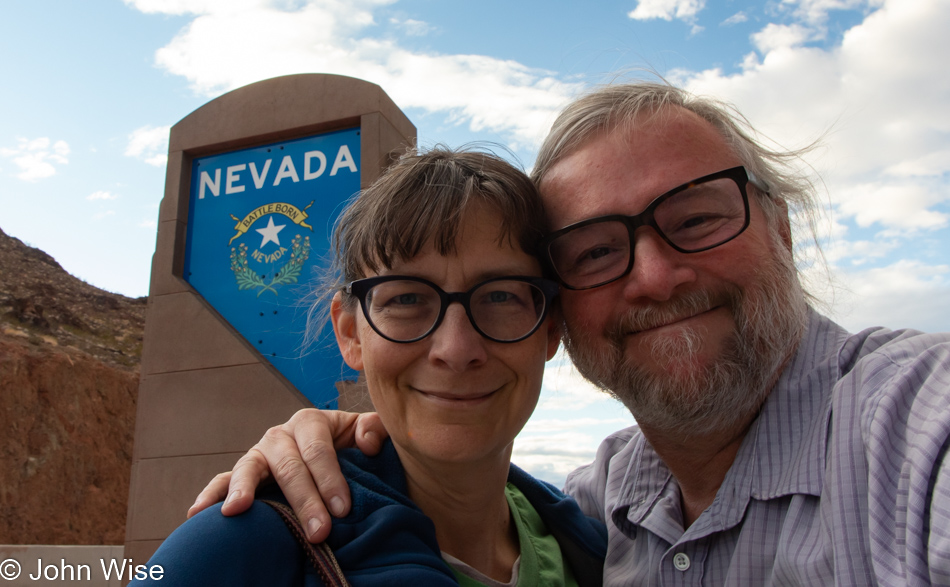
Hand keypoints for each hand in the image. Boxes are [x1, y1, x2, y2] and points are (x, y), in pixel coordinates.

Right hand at [186, 409, 387, 541]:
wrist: (334, 457)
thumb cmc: (352, 449)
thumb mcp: (366, 433)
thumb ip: (375, 429)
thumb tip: (368, 443)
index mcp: (310, 422)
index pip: (319, 450)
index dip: (331, 478)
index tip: (343, 509)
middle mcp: (280, 435)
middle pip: (289, 467)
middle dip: (304, 500)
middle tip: (319, 532)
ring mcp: (258, 455)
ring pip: (250, 469)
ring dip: (244, 491)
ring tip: (237, 510)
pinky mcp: (242, 475)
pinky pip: (223, 480)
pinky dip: (211, 494)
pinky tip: (197, 513)